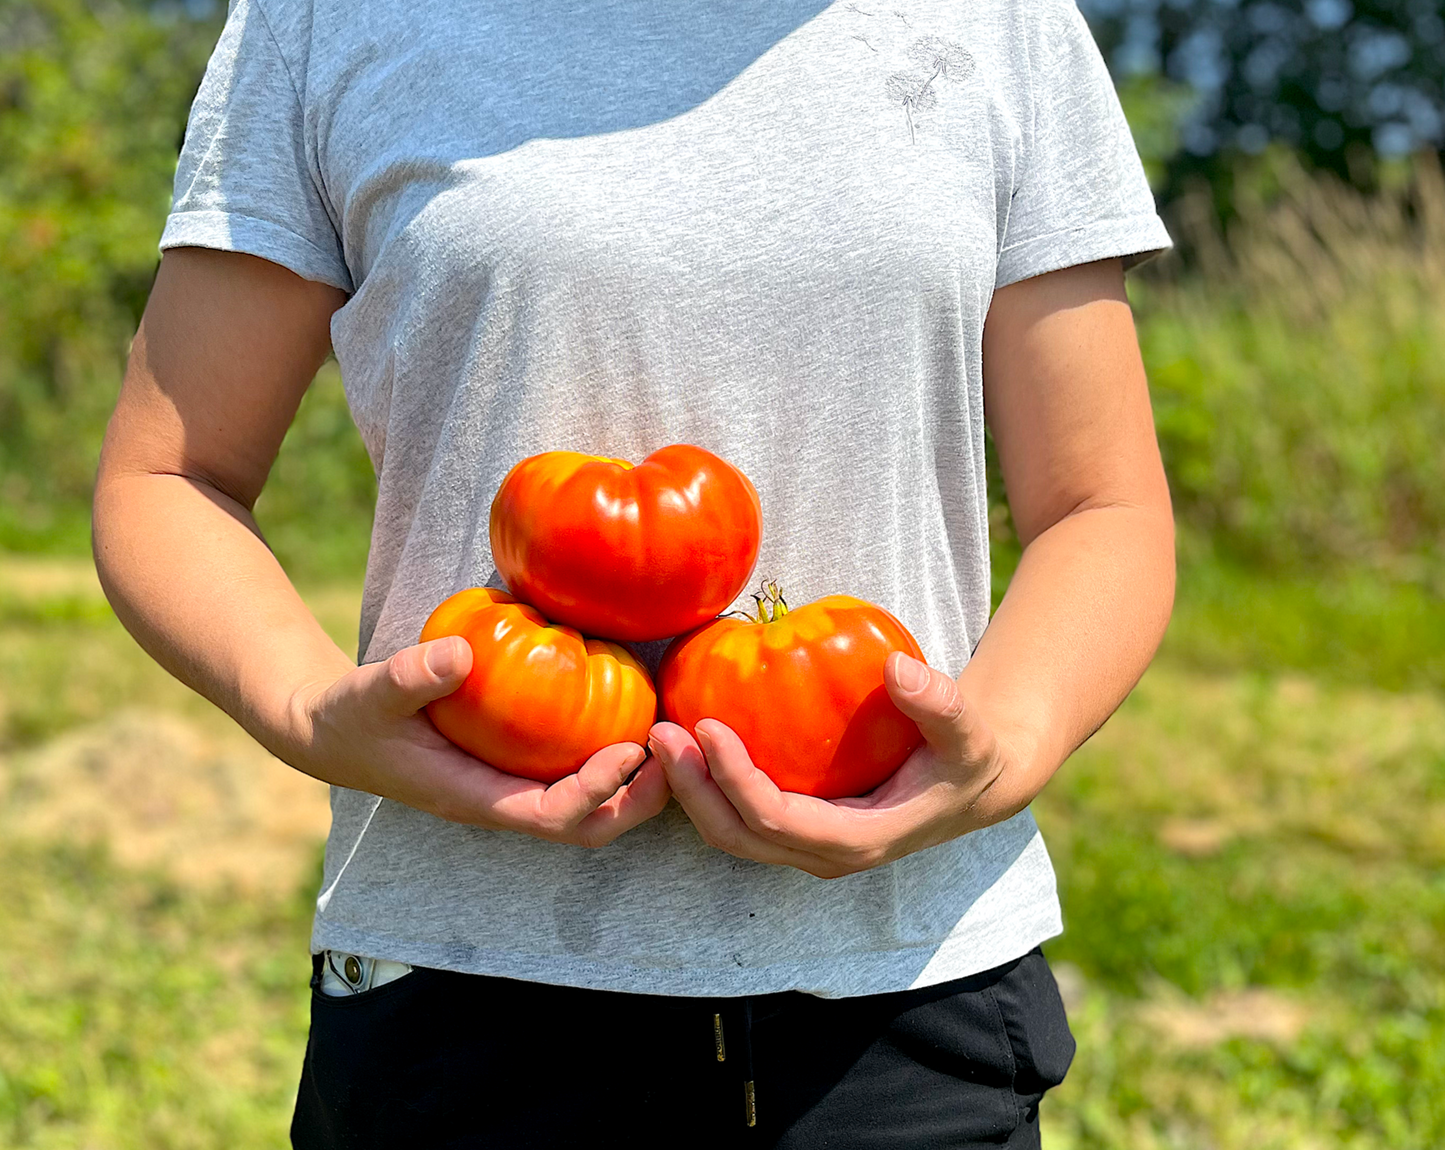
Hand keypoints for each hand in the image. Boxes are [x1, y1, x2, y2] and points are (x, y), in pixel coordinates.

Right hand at [288, 636, 669, 847]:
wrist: (331, 731)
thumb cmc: (351, 716)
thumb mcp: (369, 693)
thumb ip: (409, 676)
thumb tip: (460, 656)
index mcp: (474, 798)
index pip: (550, 817)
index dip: (595, 793)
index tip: (629, 751)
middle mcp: (501, 802)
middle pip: (586, 828)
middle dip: (638, 803)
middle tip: (677, 752)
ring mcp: (511, 787)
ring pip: (589, 808)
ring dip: (636, 784)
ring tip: (673, 737)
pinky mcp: (517, 767)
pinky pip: (576, 774)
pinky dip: (614, 758)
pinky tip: (635, 713)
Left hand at [648, 652, 1036, 877]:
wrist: (974, 782)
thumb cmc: (969, 754)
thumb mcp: (969, 730)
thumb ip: (941, 703)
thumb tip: (898, 670)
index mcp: (859, 841)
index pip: (776, 820)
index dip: (735, 779)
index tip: (707, 725)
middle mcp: (825, 855)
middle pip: (737, 836)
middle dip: (692, 789)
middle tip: (660, 731)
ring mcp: (807, 846)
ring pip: (730, 833)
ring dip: (691, 789)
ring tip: (662, 735)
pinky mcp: (798, 827)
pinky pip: (740, 814)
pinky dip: (709, 783)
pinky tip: (691, 738)